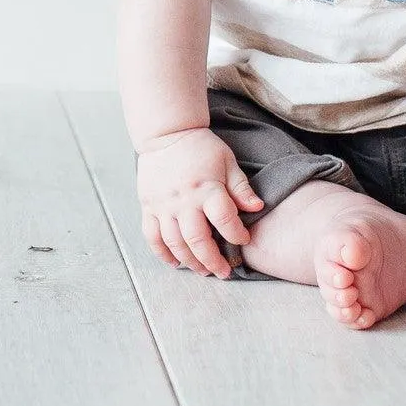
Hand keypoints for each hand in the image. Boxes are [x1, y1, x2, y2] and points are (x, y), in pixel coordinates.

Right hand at [135, 127, 263, 277]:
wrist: (166, 134)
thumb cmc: (201, 147)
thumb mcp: (227, 162)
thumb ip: (241, 188)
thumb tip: (257, 207)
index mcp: (207, 188)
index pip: (224, 219)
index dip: (236, 234)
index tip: (243, 240)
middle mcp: (183, 200)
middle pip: (198, 239)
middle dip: (212, 260)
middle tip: (223, 272)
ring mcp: (163, 205)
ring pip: (175, 243)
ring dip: (190, 261)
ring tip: (203, 271)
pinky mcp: (148, 207)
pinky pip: (152, 237)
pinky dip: (162, 253)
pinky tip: (175, 263)